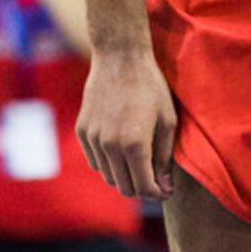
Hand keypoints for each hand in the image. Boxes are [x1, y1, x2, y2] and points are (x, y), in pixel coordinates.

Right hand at [77, 45, 176, 199]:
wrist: (120, 58)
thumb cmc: (151, 87)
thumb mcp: (167, 121)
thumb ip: (164, 158)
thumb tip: (164, 187)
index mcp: (135, 145)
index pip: (144, 188)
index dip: (156, 193)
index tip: (165, 190)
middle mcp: (110, 145)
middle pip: (124, 187)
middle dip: (142, 187)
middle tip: (154, 178)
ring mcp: (93, 139)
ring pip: (108, 176)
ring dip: (124, 176)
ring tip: (139, 162)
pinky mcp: (82, 131)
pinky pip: (95, 161)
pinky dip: (108, 163)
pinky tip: (121, 149)